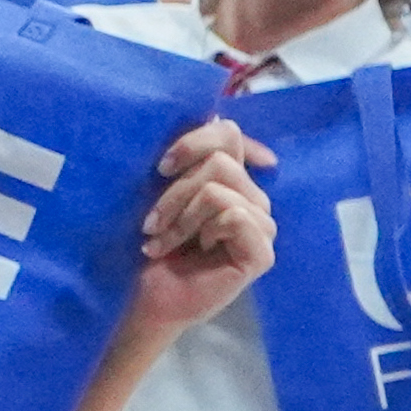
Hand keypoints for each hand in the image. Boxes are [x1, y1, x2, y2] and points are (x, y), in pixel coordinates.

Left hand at [120, 122, 275, 341]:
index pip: (229, 134)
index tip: (162, 167)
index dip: (194, 141)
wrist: (147, 297)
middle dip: (175, 190)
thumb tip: (215, 114)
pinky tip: (194, 250)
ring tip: (161, 239)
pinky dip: (199, 230)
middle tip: (150, 221)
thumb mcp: (164, 191)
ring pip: (220, 187)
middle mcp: (255, 199)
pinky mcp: (262, 251)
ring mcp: (263, 226)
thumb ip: (190, 157)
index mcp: (234, 180)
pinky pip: (232, 214)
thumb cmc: (152, 244)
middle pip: (220, 159)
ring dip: (180, 215)